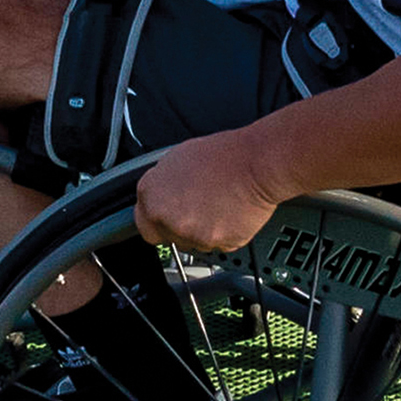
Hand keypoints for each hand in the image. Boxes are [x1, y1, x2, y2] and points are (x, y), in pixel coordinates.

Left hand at [132, 127, 284, 260]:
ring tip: (218, 204)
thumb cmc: (224, 155)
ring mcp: (192, 234)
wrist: (256, 163)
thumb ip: (163, 184)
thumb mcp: (180, 158)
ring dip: (203, 230)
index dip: (158, 220)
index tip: (167, 217)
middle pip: (169, 236)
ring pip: (193, 243)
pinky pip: (217, 245)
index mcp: (152, 194)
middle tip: (200, 207)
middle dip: (181, 226)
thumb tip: (162, 194)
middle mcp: (167, 217)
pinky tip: (230, 212)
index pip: (143, 223)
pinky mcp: (217, 244)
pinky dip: (224, 234)